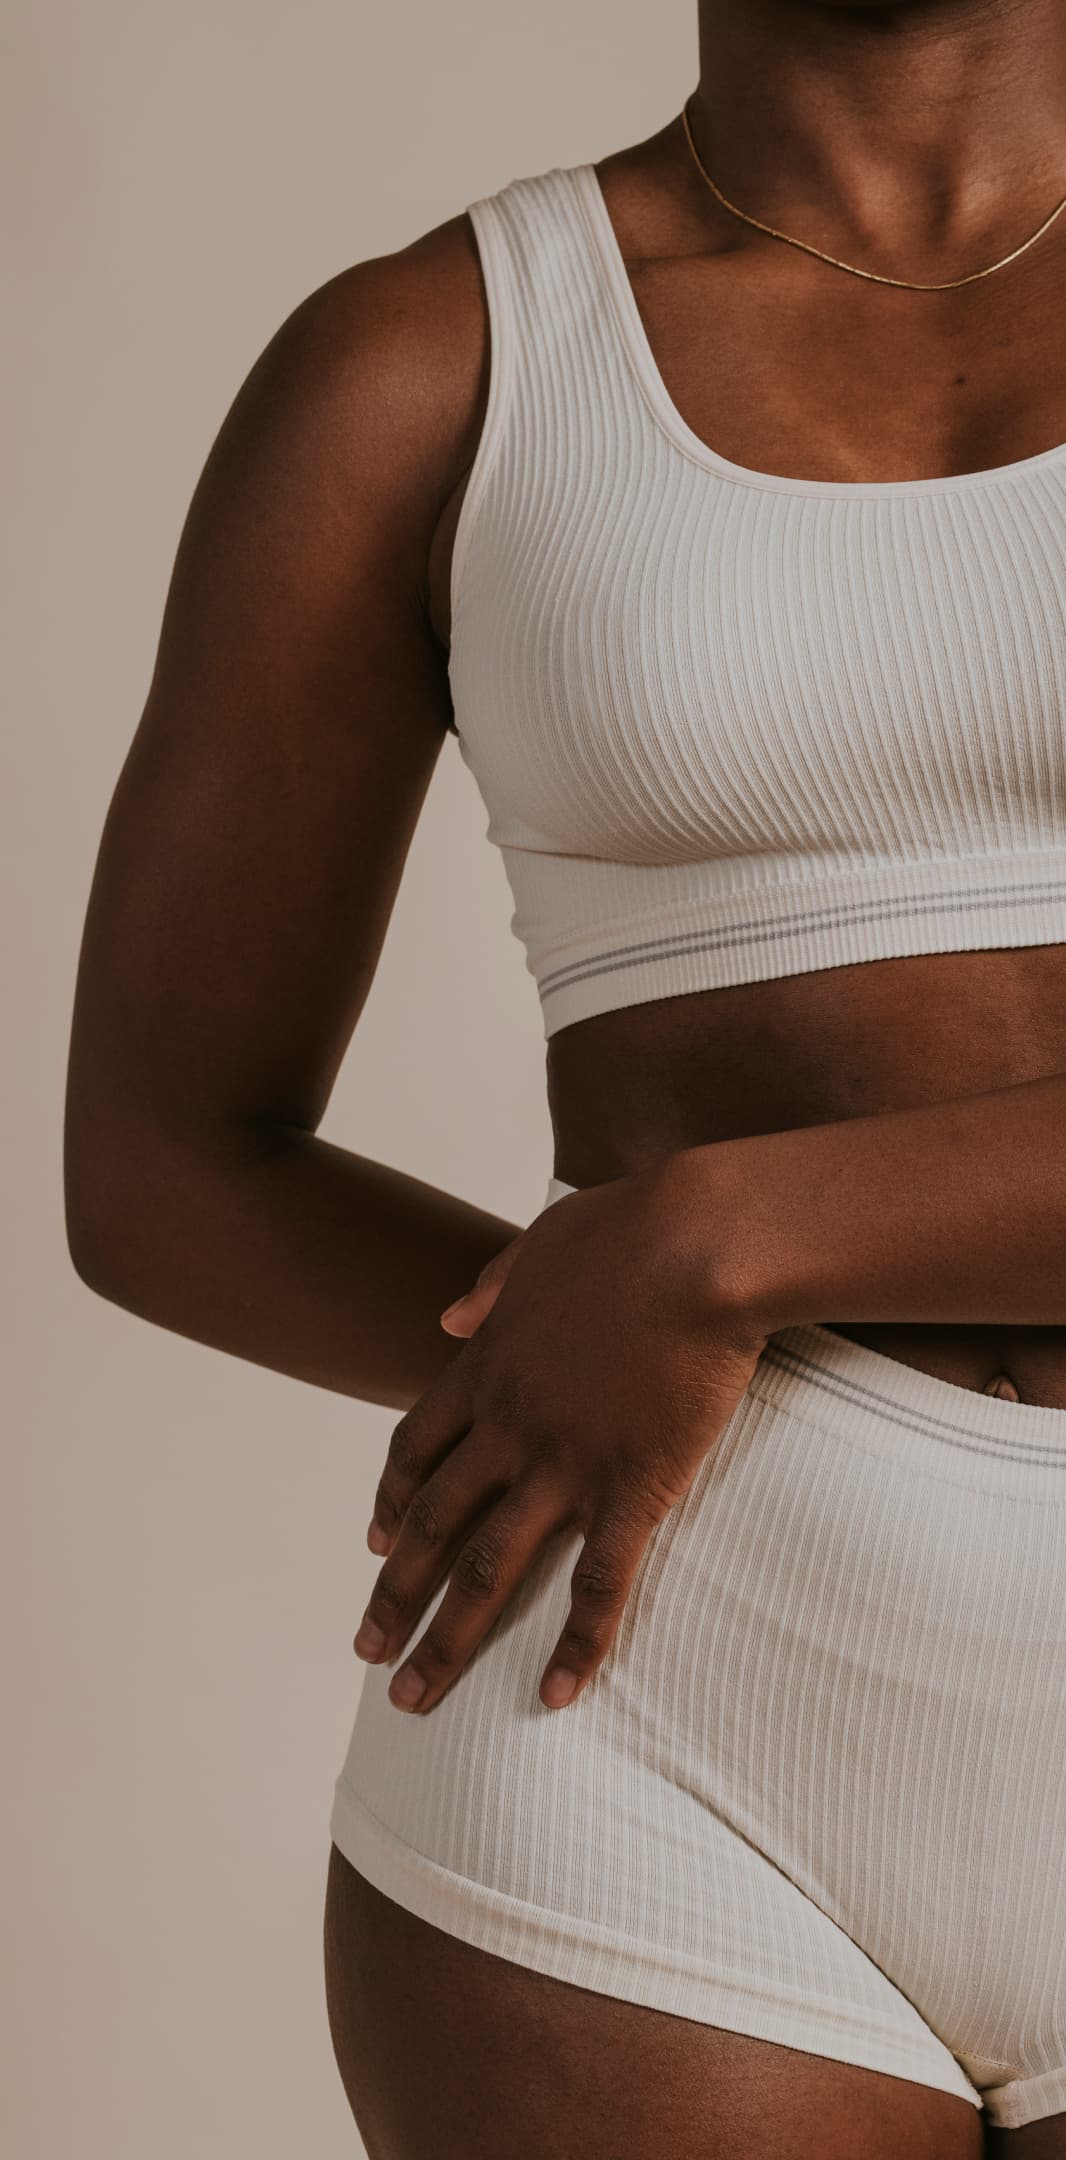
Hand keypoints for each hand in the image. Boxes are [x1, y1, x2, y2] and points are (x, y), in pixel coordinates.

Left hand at [354, 1152, 769, 1714]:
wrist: (700, 1243)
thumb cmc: (632, 1227)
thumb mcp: (539, 1242)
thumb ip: (490, 1287)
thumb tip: (449, 1316)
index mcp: (486, 1368)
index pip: (416, 1449)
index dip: (391, 1499)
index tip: (373, 1539)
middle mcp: (508, 1427)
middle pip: (430, 1525)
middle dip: (393, 1595)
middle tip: (365, 1651)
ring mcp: (564, 1463)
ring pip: (487, 1569)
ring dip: (447, 1640)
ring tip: (413, 1700)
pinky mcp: (632, 1487)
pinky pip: (598, 1584)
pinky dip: (575, 1644)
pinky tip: (554, 1695)